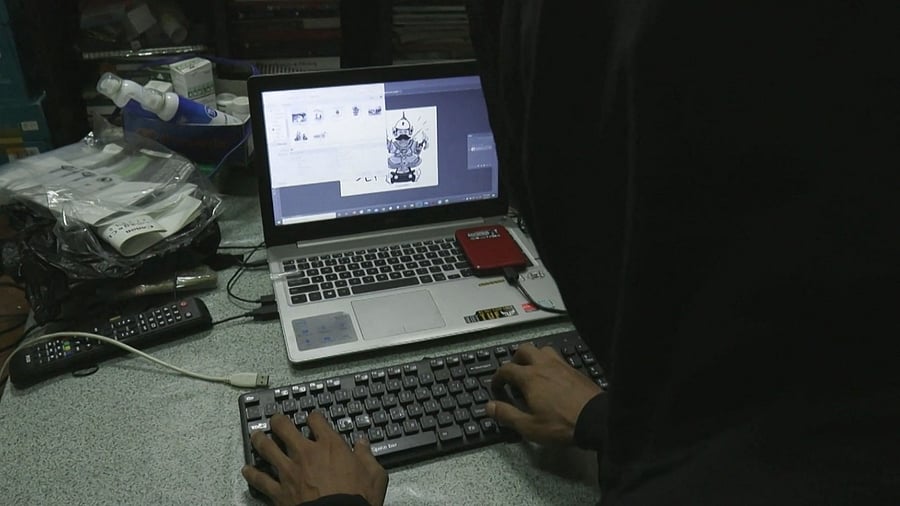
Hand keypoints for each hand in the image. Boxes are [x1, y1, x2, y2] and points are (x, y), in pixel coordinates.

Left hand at [241, 411, 388, 505]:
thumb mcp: (375, 475)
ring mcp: (289, 471)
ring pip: (267, 448)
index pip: (316, 420)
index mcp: (330, 446)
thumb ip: (367, 456)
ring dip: (260, 440)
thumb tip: (363, 444)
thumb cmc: (357, 499)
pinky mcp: (278, 491)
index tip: (313, 418)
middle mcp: (306, 453)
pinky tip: (247, 470)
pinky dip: (252, 474)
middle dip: (278, 421)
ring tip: (256, 436)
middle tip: (276, 420)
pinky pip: (260, 480)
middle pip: (284, 428)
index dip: (313, 416)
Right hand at [487, 342, 602, 444]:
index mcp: (530, 378)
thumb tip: (490, 407)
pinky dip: (550, 364)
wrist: (596, 420)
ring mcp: (561, 366)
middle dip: (515, 359)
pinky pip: (558, 358)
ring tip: (533, 371)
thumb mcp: (529, 426)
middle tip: (513, 373)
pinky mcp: (575, 370)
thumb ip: (507, 414)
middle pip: (524, 350)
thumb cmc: (562, 424)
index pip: (506, 369)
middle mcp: (544, 366)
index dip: (497, 377)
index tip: (497, 387)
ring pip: (543, 350)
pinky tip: (552, 378)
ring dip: (534, 357)